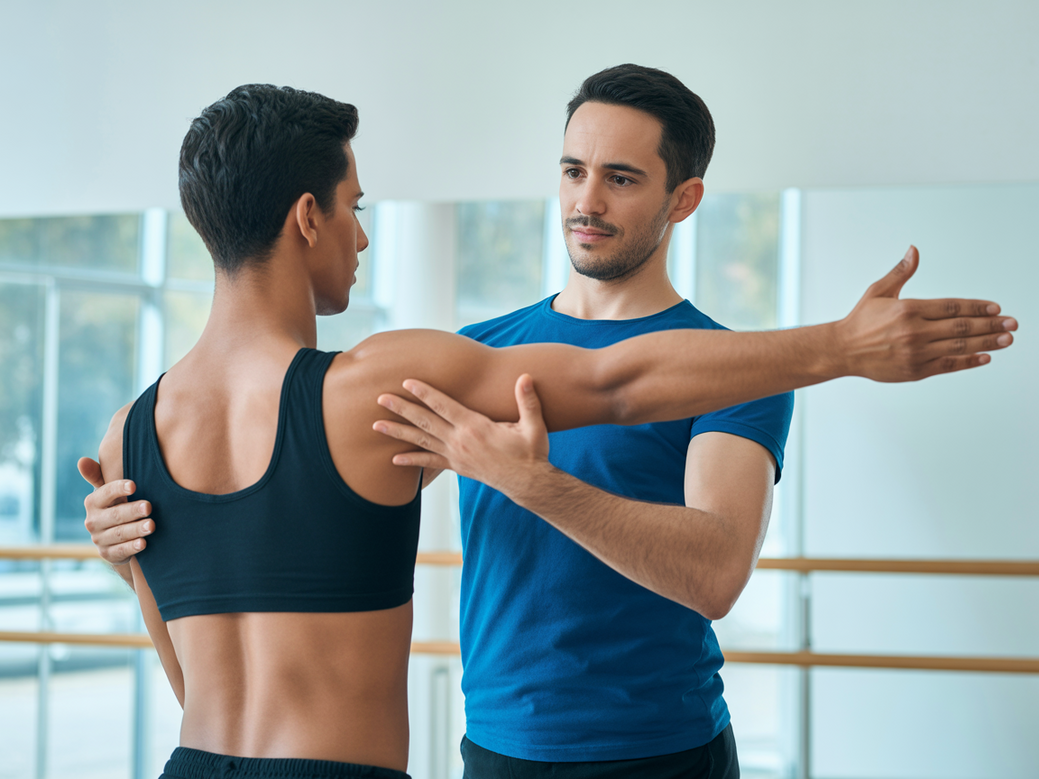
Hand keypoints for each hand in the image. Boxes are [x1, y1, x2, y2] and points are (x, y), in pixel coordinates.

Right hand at [79, 457, 152, 564]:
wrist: (116, 538)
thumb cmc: (116, 506)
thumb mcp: (108, 492)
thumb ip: (98, 475)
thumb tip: (81, 460)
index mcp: (93, 502)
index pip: (105, 493)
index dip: (118, 489)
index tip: (134, 485)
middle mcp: (93, 521)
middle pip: (115, 515)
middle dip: (132, 511)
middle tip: (149, 507)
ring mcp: (99, 539)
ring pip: (120, 533)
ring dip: (136, 529)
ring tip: (152, 525)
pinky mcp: (108, 554)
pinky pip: (121, 551)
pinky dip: (132, 547)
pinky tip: (143, 543)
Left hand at [373, 374, 551, 496]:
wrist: (528, 483)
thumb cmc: (531, 452)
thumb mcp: (534, 426)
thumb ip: (528, 401)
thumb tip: (525, 377)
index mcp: (475, 428)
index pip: (444, 406)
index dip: (425, 393)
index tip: (407, 382)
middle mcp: (460, 442)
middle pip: (425, 421)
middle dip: (401, 409)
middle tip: (380, 399)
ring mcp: (456, 455)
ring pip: (421, 441)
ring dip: (398, 432)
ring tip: (376, 426)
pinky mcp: (457, 467)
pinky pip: (429, 462)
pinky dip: (411, 460)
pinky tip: (394, 459)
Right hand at [836, 246, 1016, 380]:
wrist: (842, 350)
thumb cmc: (860, 321)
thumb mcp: (878, 291)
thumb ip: (901, 272)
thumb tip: (914, 250)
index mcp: (908, 309)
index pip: (952, 307)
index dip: (977, 307)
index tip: (996, 308)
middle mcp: (914, 332)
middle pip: (961, 327)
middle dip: (990, 325)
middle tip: (1012, 323)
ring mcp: (916, 353)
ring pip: (959, 347)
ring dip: (987, 343)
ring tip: (1006, 339)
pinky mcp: (915, 370)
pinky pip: (948, 366)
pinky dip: (969, 362)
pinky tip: (985, 357)